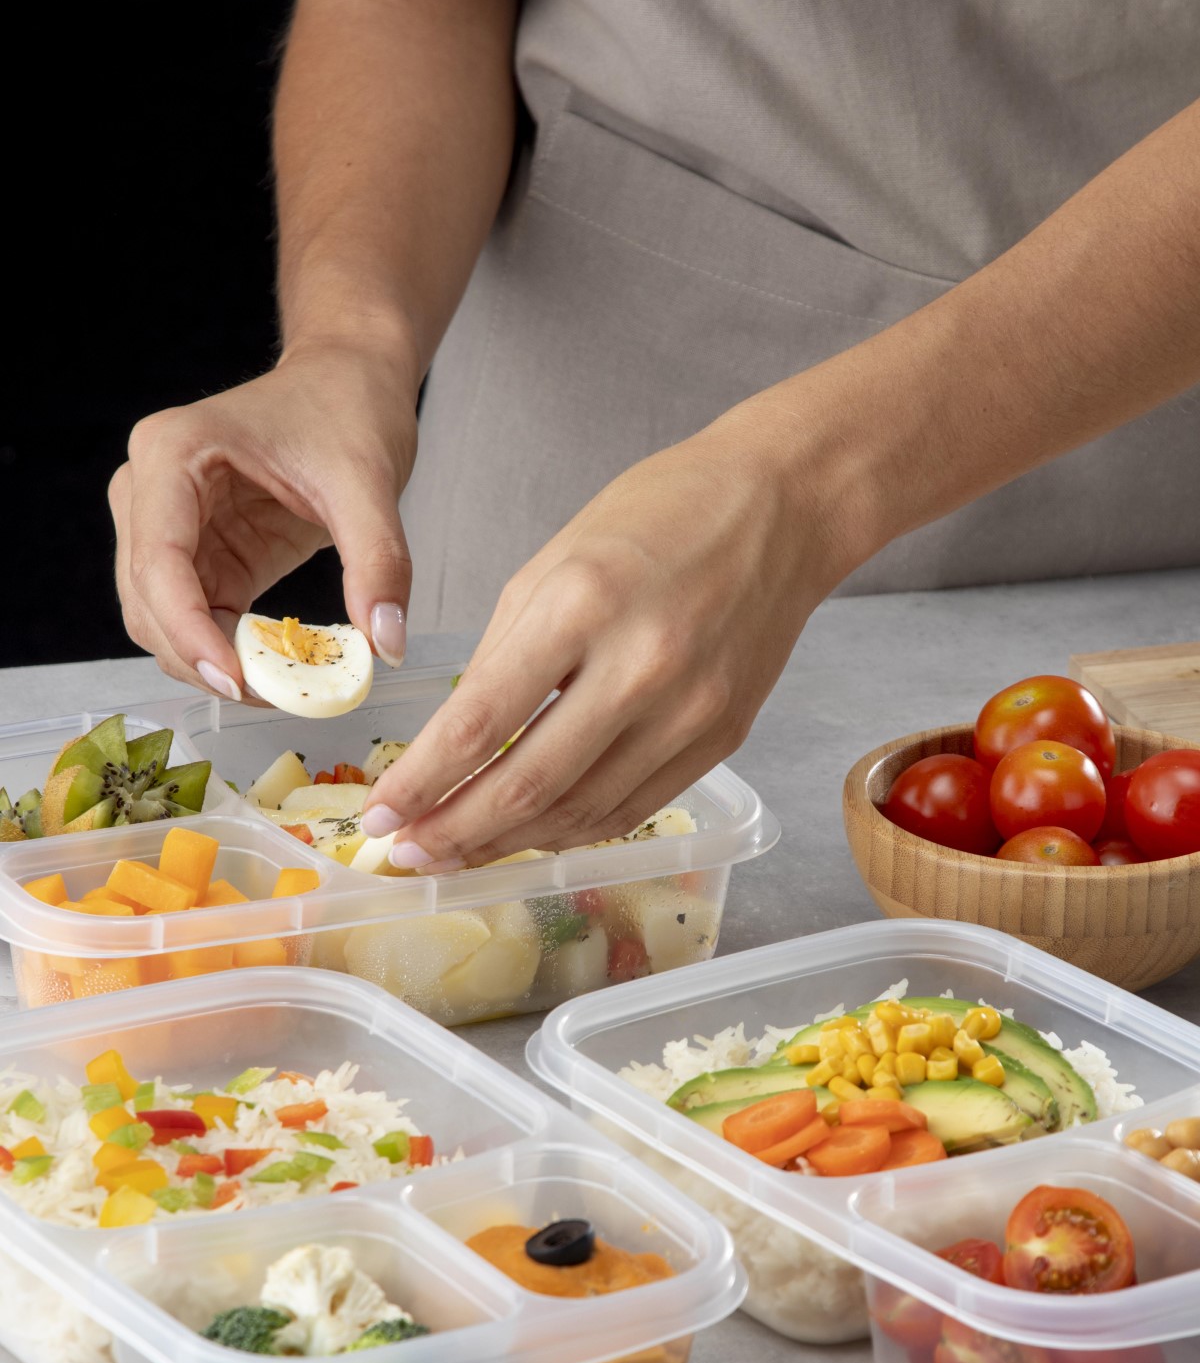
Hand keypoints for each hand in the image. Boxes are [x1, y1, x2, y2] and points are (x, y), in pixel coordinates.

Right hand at [109, 334, 418, 697]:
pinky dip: (229, 654)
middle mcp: (149, 489)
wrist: (349, 380)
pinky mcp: (197, 556)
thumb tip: (386, 644)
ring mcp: (165, 526)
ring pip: (160, 622)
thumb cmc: (347, 406)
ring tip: (286, 686)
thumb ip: (379, 562)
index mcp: (172, 454)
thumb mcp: (370, 481)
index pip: (158, 560)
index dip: (188, 630)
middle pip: (147, 602)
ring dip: (212, 664)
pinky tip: (278, 667)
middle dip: (203, 659)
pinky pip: (196, 622)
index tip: (235, 682)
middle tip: (280, 696)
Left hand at [360, 407, 838, 868]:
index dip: (422, 782)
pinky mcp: (721, 738)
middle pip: (529, 784)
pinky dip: (573, 831)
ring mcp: (689, 711)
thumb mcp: (552, 562)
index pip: (482, 721)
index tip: (379, 816)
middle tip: (407, 853)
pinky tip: (530, 835)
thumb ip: (501, 656)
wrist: (781, 509)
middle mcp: (641, 667)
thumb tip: (452, 746)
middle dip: (454, 832)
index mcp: (582, 604)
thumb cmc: (659, 516)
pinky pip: (632, 808)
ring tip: (456, 852)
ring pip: (581, 812)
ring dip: (509, 843)